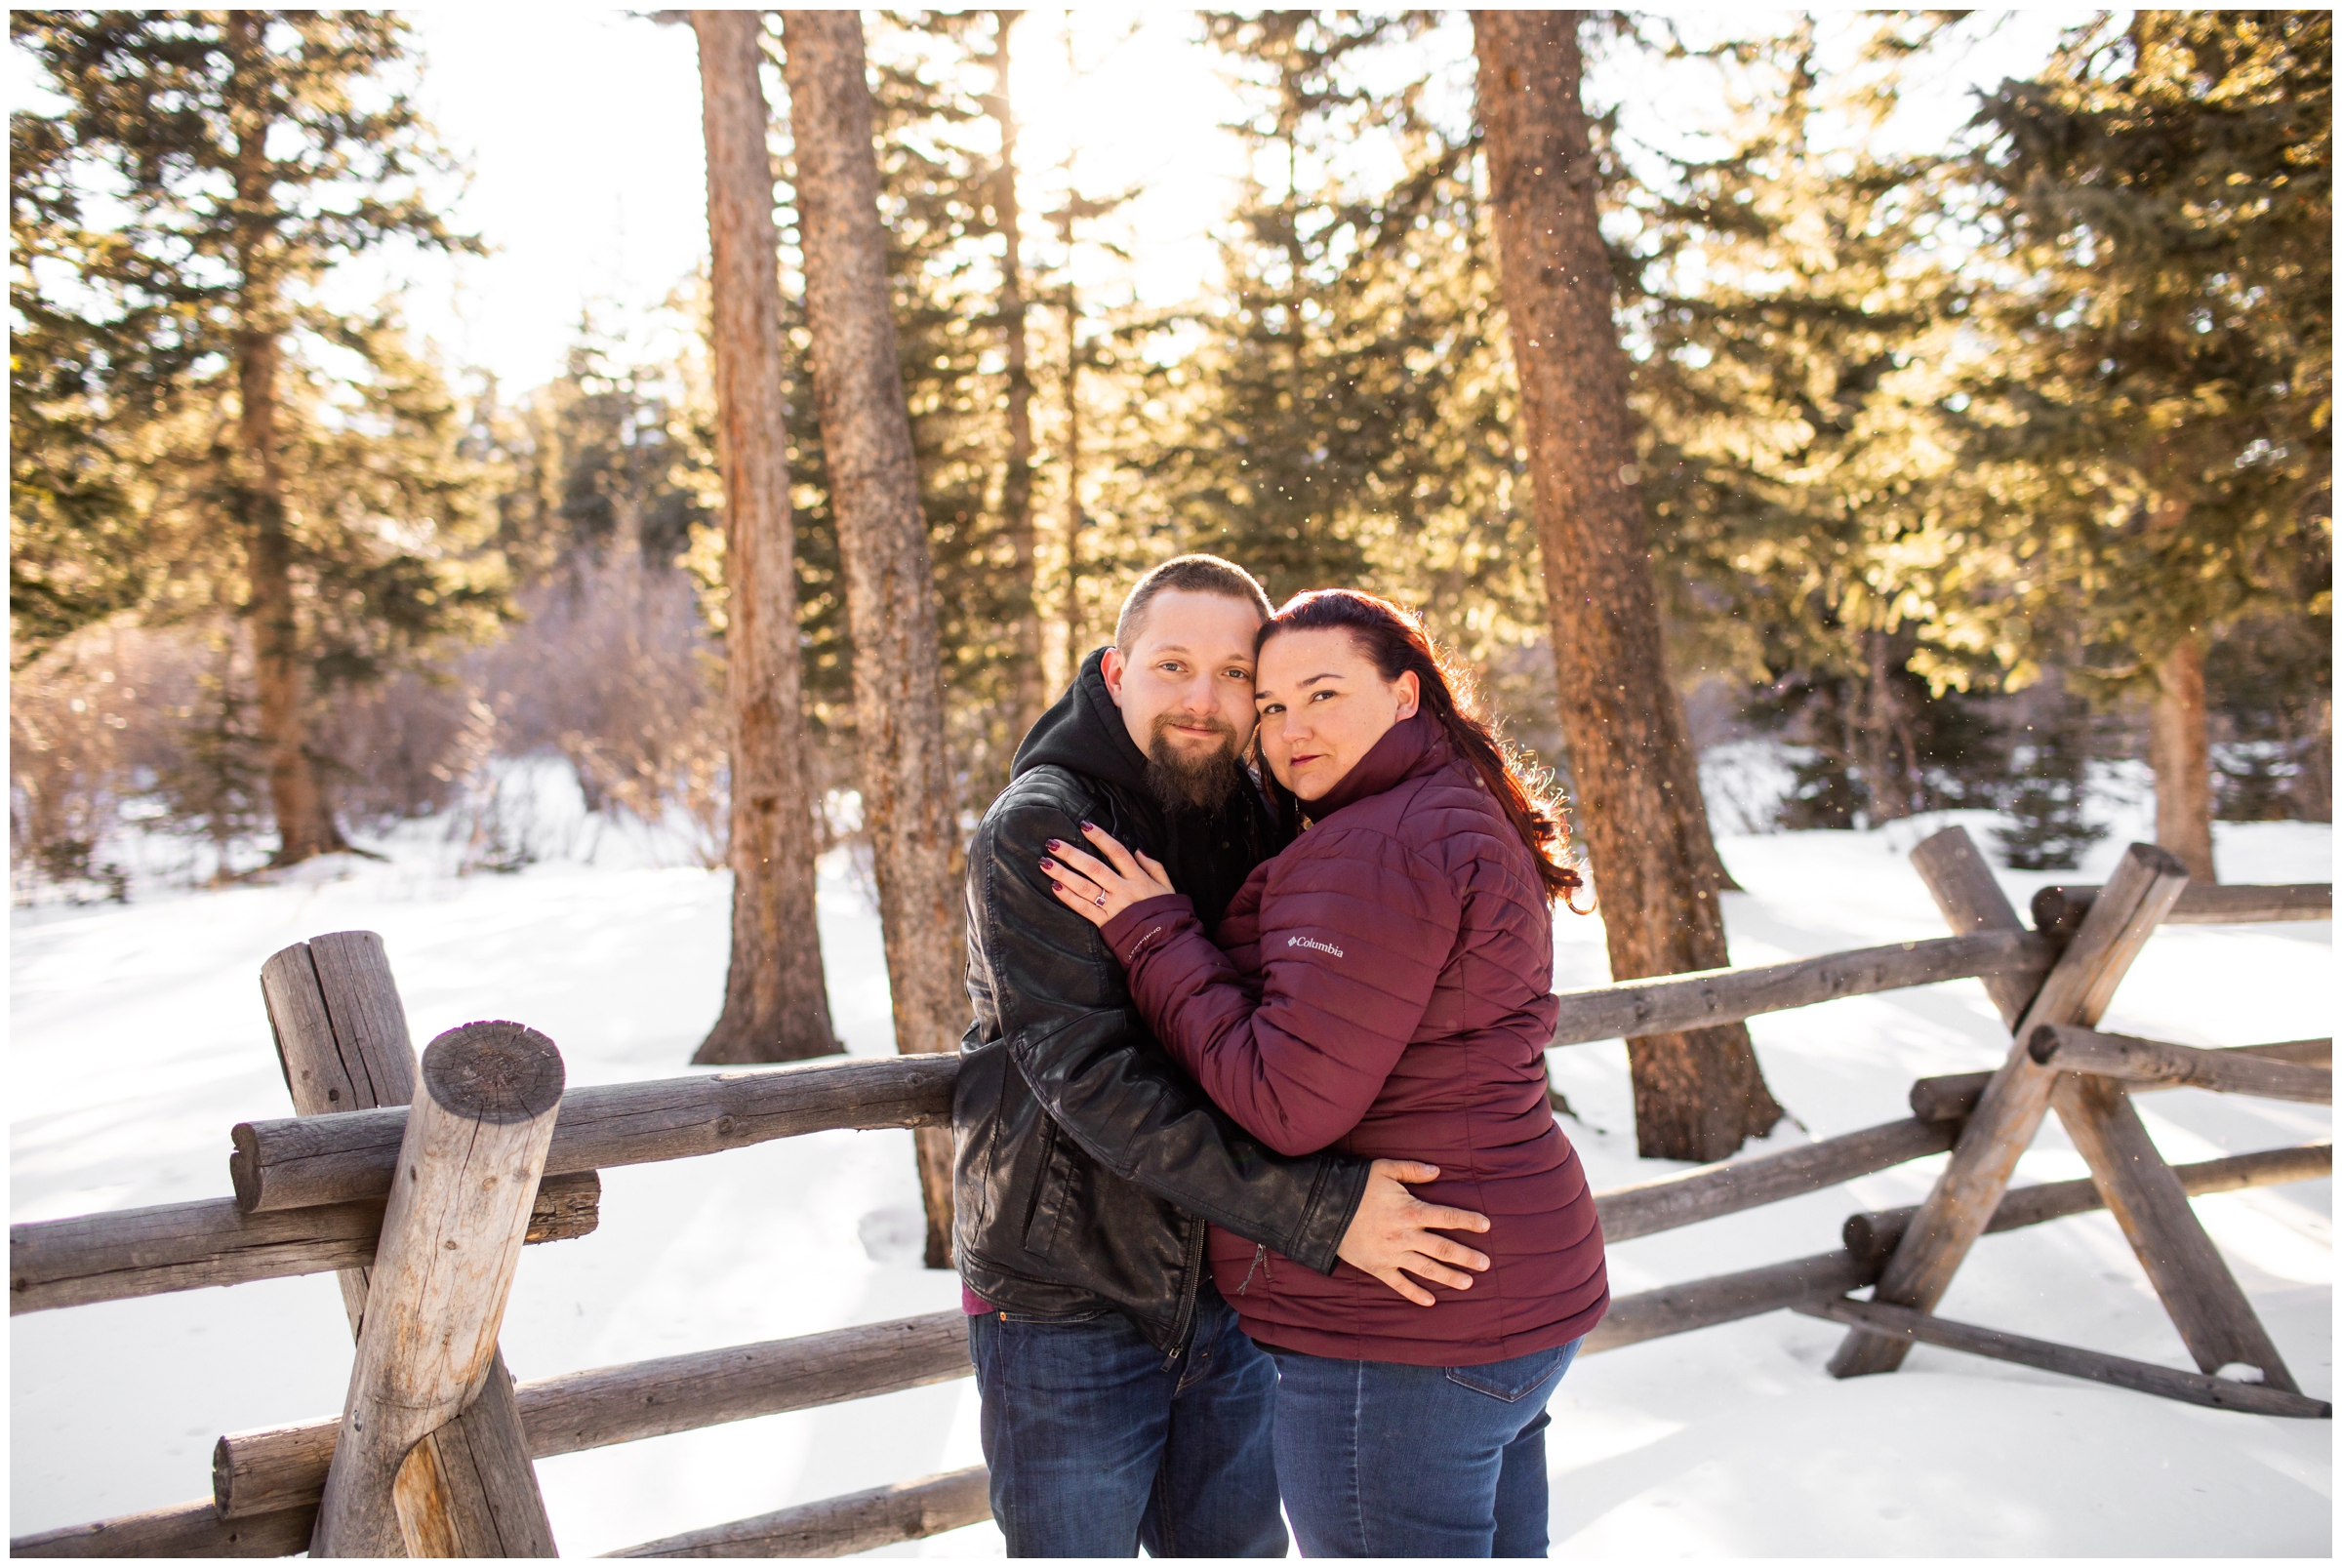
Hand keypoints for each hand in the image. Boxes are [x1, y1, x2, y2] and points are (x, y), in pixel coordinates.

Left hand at [1042, 821, 1177, 929]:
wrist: (1165, 942)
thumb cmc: (1166, 913)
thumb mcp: (1167, 886)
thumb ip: (1153, 866)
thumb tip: (1138, 850)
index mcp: (1138, 878)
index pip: (1117, 852)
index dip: (1100, 837)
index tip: (1084, 825)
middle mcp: (1123, 889)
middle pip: (1094, 867)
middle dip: (1071, 854)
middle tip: (1052, 843)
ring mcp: (1113, 906)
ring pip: (1084, 887)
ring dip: (1063, 874)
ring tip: (1045, 863)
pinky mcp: (1105, 922)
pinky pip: (1083, 908)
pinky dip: (1068, 898)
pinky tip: (1054, 887)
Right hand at [1337, 1160, 1491, 1306]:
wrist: (1322, 1210)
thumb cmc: (1355, 1186)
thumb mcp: (1383, 1170)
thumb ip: (1412, 1170)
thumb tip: (1438, 1171)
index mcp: (1410, 1211)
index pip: (1447, 1216)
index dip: (1468, 1221)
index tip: (1486, 1225)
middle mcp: (1405, 1236)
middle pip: (1443, 1248)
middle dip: (1466, 1256)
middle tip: (1486, 1263)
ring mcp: (1392, 1255)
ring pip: (1427, 1269)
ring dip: (1449, 1277)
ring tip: (1468, 1283)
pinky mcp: (1377, 1267)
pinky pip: (1399, 1284)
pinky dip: (1415, 1294)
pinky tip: (1431, 1301)